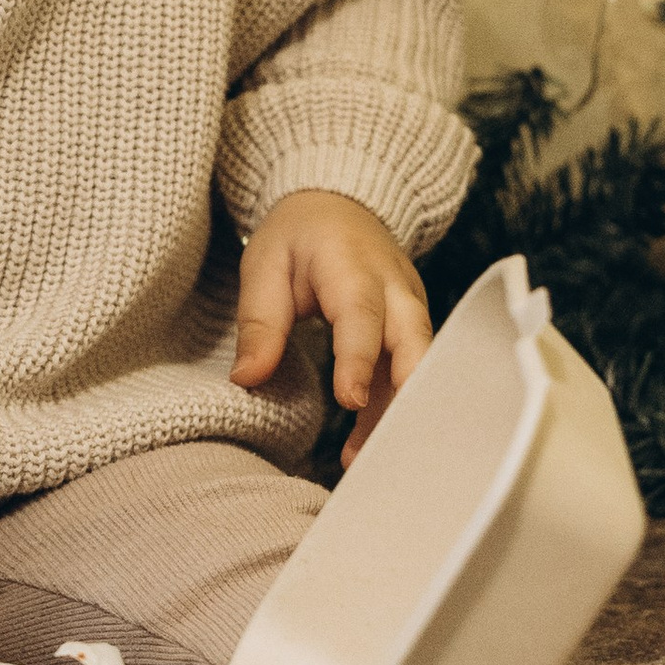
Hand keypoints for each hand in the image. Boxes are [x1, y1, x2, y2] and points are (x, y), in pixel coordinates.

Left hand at [231, 190, 430, 461]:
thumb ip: (259, 322)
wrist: (340, 204)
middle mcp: (395, 288)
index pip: (363, 316)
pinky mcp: (413, 328)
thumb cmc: (299, 236)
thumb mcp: (264, 265)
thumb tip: (247, 379)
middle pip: (414, 345)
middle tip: (380, 447)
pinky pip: (411, 372)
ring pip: (418, 367)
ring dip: (396, 413)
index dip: (360, 359)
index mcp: (354, 266)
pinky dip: (393, 408)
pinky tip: (365, 445)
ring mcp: (411, 308)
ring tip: (362, 460)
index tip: (351, 400)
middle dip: (402, 396)